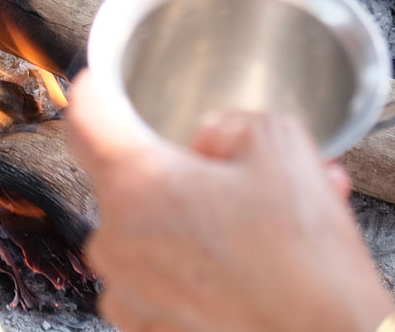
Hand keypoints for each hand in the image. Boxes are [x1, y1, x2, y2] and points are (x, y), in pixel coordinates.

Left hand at [65, 69, 394, 331]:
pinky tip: (253, 269)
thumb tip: (207, 140)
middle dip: (185, 174)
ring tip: (266, 231)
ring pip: (152, 231)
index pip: (86, 113)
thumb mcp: (282, 147)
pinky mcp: (147, 330)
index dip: (101, 90)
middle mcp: (115, 241)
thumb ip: (229, 124)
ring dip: (199, 223)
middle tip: (245, 180)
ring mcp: (127, 292)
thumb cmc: (307, 264)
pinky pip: (162, 279)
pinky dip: (198, 268)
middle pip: (130, 178)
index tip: (110, 87)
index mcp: (134, 184)